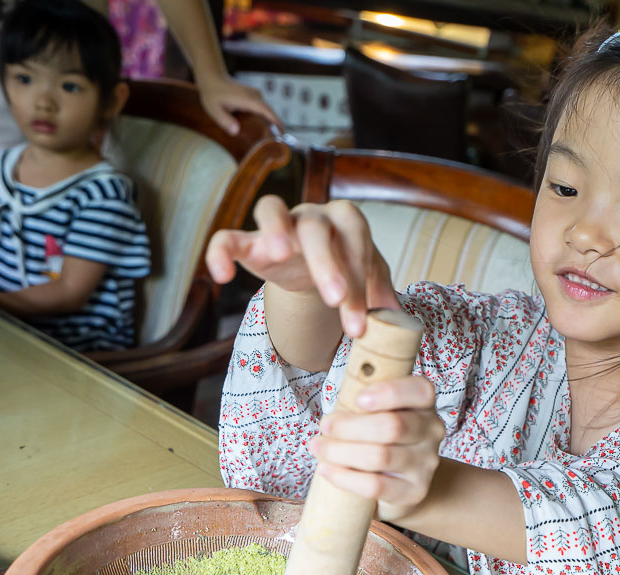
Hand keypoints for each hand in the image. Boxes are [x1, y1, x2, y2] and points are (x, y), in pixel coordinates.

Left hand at [195, 73, 281, 134]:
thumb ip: (225, 121)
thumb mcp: (214, 110)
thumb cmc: (212, 94)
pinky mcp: (254, 95)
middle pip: (269, 112)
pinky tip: (261, 126)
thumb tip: (236, 132)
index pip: (267, 111)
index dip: (276, 122)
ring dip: (270, 121)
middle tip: (277, 141)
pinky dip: (264, 117)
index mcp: (248, 100)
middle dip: (275, 125)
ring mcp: (255, 94)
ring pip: (266, 110)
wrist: (213, 78)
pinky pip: (262, 108)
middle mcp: (255, 96)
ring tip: (271, 136)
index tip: (282, 133)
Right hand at [206, 195, 398, 336]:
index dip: (360, 276)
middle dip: (328, 264)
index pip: (356, 239)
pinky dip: (220, 251)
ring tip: (280, 254)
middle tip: (335, 301)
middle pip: (318, 228)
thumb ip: (380, 293)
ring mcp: (278, 224)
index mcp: (346, 220)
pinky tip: (222, 276)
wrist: (311, 267)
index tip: (361, 319)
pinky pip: (227, 236)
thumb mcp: (367, 278)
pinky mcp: (248, 241)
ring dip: (276, 228)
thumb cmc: (344, 266)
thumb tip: (398, 320)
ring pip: (270, 208)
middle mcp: (312, 214)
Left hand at [308, 376, 444, 520]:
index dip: (389, 392)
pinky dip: (344, 477)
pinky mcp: (413, 491)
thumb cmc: (381, 439)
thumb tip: (332, 421)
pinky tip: (326, 470)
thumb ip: (362, 408)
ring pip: (380, 456)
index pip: (420, 391)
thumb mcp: (377, 414)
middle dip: (349, 426)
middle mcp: (431, 432)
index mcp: (424, 405)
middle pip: (393, 426)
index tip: (358, 399)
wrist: (402, 483)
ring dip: (340, 451)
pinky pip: (374, 485)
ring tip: (318, 448)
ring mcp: (426, 464)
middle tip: (325, 426)